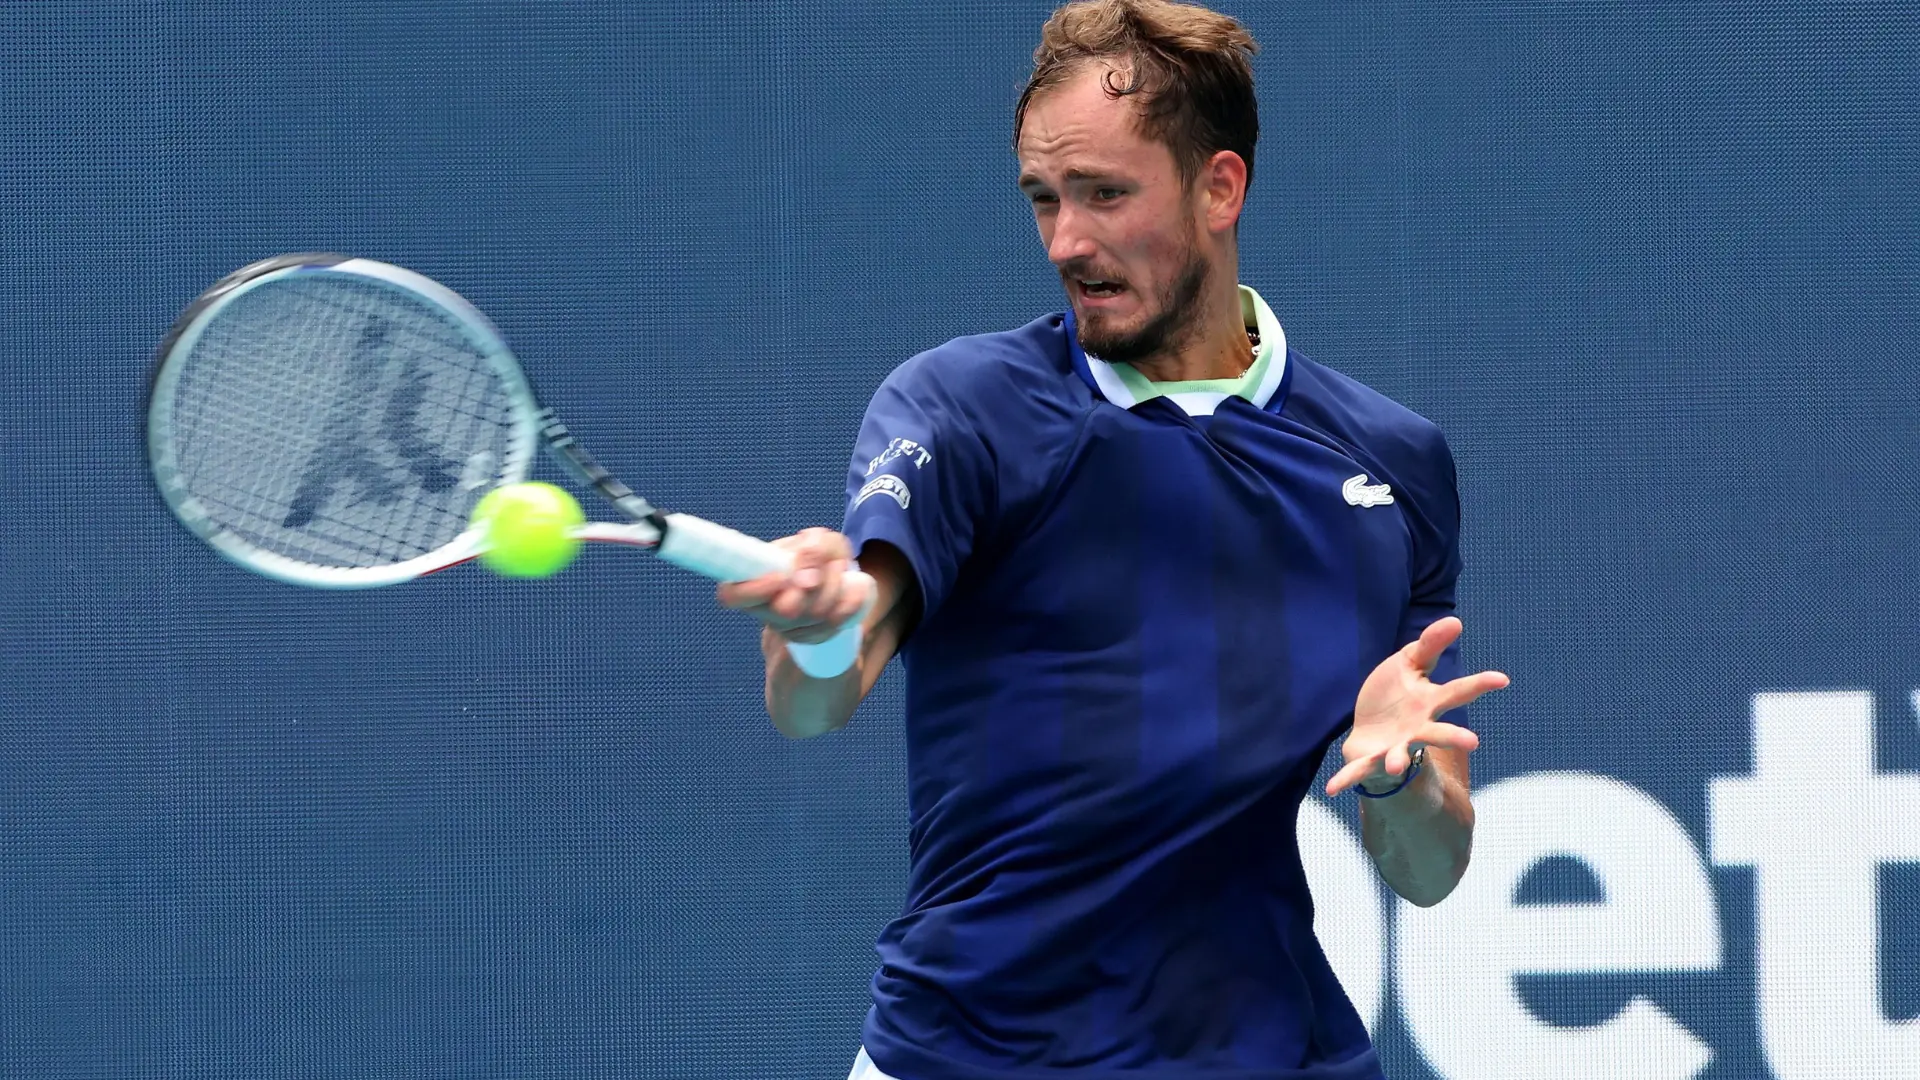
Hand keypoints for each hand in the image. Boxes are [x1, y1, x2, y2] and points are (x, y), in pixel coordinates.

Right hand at [716, 527, 868, 645]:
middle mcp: (764, 610)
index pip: (732, 596)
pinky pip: (834, 625)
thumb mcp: (819, 541)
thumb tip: (807, 567)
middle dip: (817, 581)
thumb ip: (815, 546)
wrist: (834, 581)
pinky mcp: (812, 638)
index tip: (782, 576)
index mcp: (750, 581)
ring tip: (840, 569)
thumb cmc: (817, 558)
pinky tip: (853, 589)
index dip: (754, 590)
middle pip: (786, 610)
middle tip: (825, 564)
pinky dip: (850, 601)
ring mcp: (788, 629)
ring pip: (814, 615)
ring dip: (836, 585)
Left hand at [1325, 617, 1508, 796]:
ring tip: (1395, 765)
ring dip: (1398, 760)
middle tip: (1472, 742)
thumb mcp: (1409, 664)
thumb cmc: (1396, 696)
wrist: (1371, 729)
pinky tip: (1331, 788)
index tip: (1501, 679)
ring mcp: (1394, 747)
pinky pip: (1357, 771)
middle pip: (1438, 734)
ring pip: (1400, 756)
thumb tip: (1455, 620)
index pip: (1457, 692)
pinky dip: (1346, 780)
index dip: (1479, 684)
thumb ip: (1429, 646)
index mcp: (1429, 704)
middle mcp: (1417, 730)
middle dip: (1452, 738)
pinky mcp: (1369, 760)